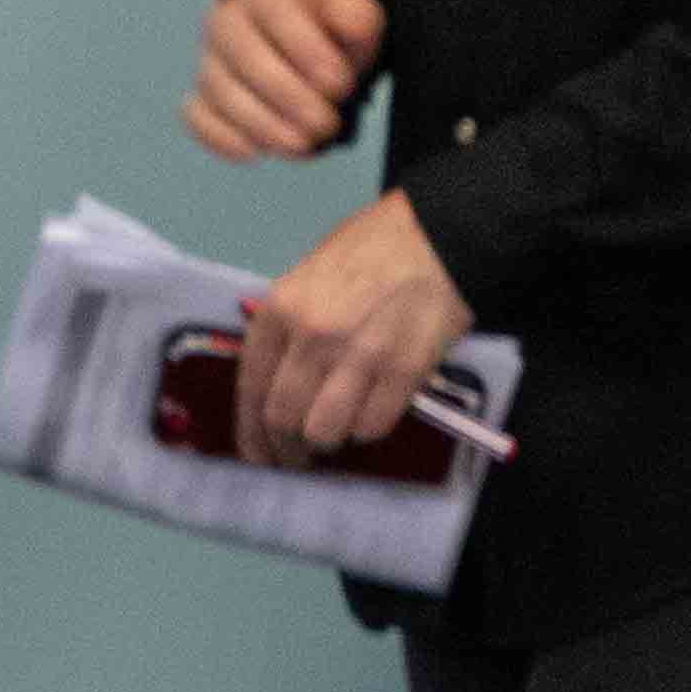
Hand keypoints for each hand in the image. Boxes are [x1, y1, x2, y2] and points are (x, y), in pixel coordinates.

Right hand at [184, 0, 382, 163]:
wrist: (298, 34)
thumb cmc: (325, 26)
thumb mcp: (354, 10)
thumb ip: (356, 22)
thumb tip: (344, 46)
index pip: (280, 17)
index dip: (309, 53)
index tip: (341, 84)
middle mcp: (226, 20)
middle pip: (246, 58)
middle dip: (288, 97)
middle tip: (325, 123)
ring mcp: (208, 60)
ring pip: (221, 92)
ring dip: (262, 124)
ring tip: (301, 144)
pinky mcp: (200, 95)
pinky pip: (197, 117)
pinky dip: (220, 137)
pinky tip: (254, 151)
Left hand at [236, 190, 473, 464]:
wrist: (439, 235)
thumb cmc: (370, 252)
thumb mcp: (307, 280)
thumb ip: (287, 330)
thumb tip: (274, 387)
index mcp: (279, 311)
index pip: (251, 389)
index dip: (251, 432)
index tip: (258, 454)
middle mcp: (312, 336)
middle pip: (284, 418)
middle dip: (287, 448)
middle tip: (299, 457)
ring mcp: (359, 355)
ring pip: (326, 430)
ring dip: (329, 440)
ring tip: (337, 432)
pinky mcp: (405, 369)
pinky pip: (374, 424)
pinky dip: (368, 430)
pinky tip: (371, 415)